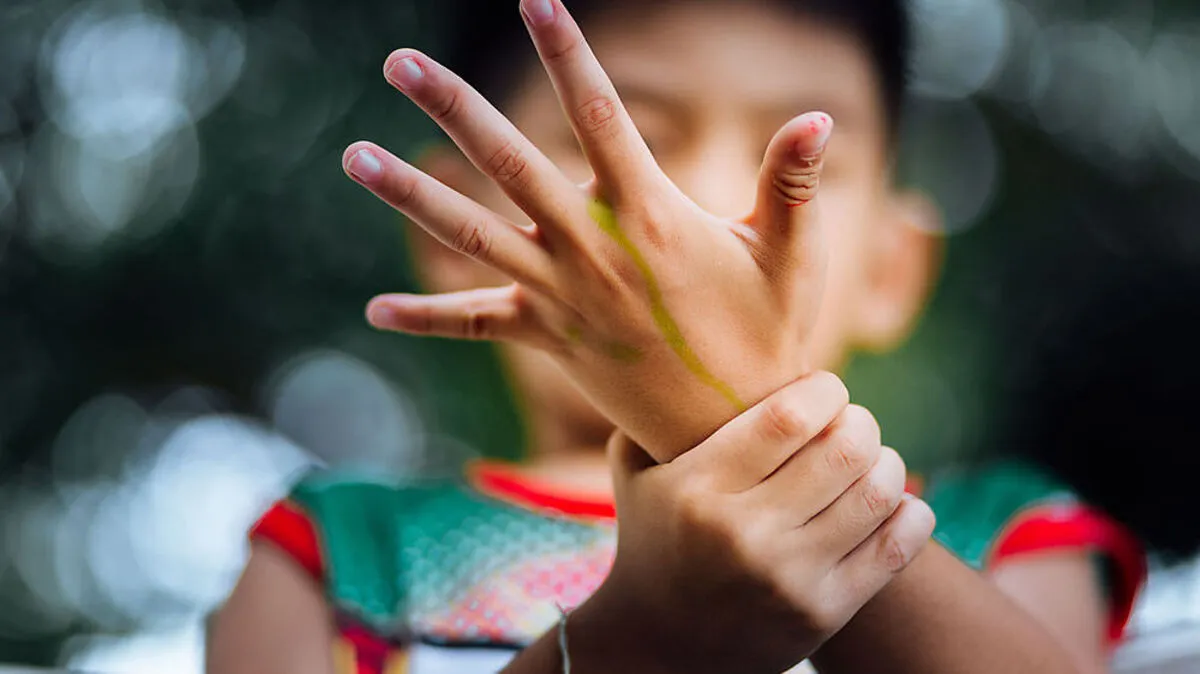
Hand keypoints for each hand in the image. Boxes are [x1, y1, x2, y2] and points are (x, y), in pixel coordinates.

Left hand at [348, 0, 833, 460]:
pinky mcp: (547, 338)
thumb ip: (792, 183)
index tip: (537, 0)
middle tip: (398, 61)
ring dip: (412, 194)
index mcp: (650, 217)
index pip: (601, 117)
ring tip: (353, 155)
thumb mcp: (791, 257)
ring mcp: (561, 297)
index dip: (569, 55)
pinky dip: (426, 317)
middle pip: (509, 166)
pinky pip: (476, 324)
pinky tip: (373, 310)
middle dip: (453, 109)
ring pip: (472, 236)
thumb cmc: (766, 334)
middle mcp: (592, 252)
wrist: (729, 432)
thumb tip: (820, 117)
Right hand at [570, 373, 934, 672]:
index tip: (824, 390)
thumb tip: (691, 342)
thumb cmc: (652, 537)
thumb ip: (653, 411)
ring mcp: (789, 578)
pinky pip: (898, 546)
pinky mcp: (823, 613)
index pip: (791, 416)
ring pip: (879, 492)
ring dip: (886, 463)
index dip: (825, 390)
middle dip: (861, 422)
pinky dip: (911, 512)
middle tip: (851, 423)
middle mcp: (744, 534)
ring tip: (869, 461)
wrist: (661, 646)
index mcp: (698, 488)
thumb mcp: (634, 470)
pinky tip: (896, 502)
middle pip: (845, 449)